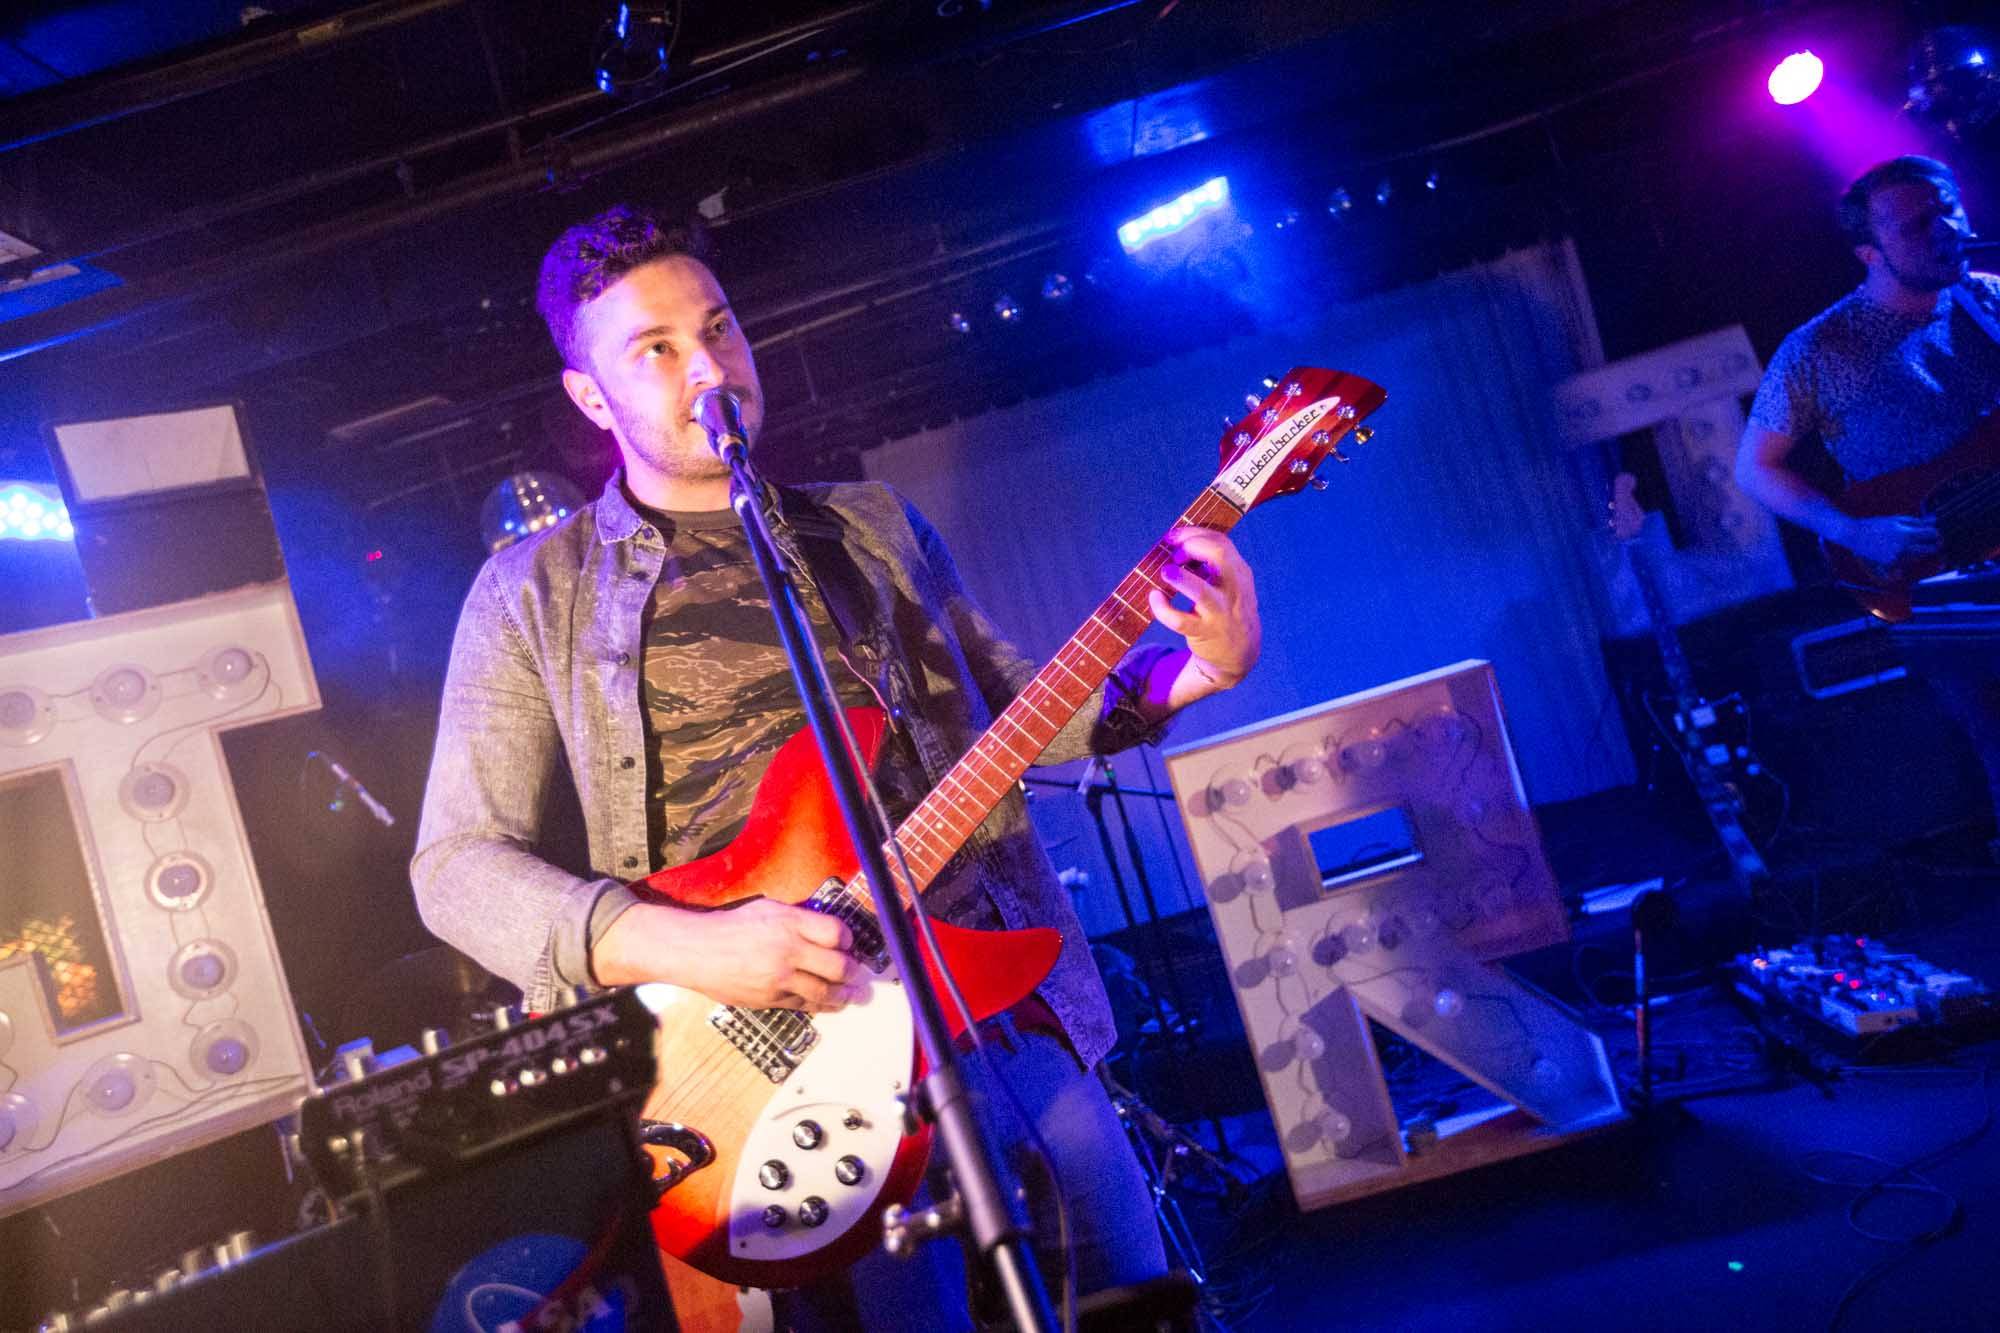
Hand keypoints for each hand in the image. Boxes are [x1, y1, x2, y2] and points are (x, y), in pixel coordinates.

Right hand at [593, 897, 861, 1010]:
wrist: (696, 951)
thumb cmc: (732, 926)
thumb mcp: (768, 909)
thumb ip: (799, 920)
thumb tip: (828, 933)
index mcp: (790, 923)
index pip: (837, 932)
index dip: (849, 940)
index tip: (849, 943)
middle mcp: (789, 950)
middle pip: (838, 965)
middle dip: (853, 972)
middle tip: (859, 974)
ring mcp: (780, 978)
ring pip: (824, 991)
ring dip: (844, 995)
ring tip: (853, 996)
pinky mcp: (770, 998)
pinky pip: (804, 1005)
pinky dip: (820, 1005)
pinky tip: (829, 1004)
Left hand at [1148, 526, 1260, 688]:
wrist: (1240, 652)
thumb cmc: (1226, 608)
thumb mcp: (1230, 583)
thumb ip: (1211, 563)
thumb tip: (1176, 543)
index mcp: (1239, 573)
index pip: (1221, 542)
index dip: (1195, 534)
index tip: (1175, 537)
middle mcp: (1233, 590)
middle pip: (1219, 556)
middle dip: (1192, 546)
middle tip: (1175, 555)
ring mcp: (1219, 613)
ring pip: (1201, 593)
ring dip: (1180, 579)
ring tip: (1166, 571)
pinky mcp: (1204, 633)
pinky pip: (1180, 621)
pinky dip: (1163, 609)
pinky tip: (1155, 597)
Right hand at [1836, 514, 1940, 569]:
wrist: (1855, 536)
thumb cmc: (1876, 525)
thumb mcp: (1897, 519)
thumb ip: (1917, 522)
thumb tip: (1934, 521)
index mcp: (1907, 534)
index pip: (1932, 534)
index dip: (1937, 533)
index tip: (1936, 533)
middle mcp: (1904, 547)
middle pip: (1931, 549)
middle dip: (1934, 544)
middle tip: (1934, 541)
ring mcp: (1898, 557)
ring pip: (1921, 556)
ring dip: (1921, 550)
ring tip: (1914, 543)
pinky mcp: (1892, 563)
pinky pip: (1908, 561)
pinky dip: (1910, 556)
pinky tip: (1903, 550)